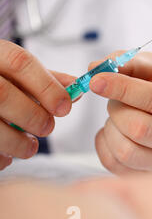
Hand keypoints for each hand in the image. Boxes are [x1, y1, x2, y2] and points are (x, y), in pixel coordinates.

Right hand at [0, 40, 74, 169]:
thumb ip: (44, 78)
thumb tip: (76, 87)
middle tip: (47, 128)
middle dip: (32, 115)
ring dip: (16, 141)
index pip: (20, 62)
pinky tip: (6, 157)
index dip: (46, 86)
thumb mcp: (12, 71)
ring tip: (30, 148)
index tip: (64, 107)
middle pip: (3, 94)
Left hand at [88, 51, 151, 175]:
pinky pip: (115, 165)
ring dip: (111, 127)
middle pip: (139, 128)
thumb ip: (130, 62)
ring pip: (125, 150)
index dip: (124, 89)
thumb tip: (95, 68)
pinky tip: (116, 131)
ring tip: (120, 114)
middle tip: (117, 98)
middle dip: (117, 108)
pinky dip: (105, 144)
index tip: (97, 80)